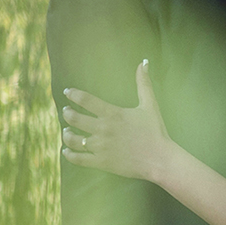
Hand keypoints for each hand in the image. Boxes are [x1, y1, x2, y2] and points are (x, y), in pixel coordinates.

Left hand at [61, 60, 172, 182]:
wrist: (159, 159)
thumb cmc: (155, 132)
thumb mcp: (149, 105)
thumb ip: (143, 83)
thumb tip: (144, 62)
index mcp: (112, 114)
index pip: (85, 100)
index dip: (73, 94)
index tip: (68, 92)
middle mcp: (103, 129)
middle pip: (74, 118)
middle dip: (67, 113)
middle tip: (66, 111)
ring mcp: (101, 147)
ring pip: (73, 139)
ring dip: (66, 134)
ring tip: (66, 131)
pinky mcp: (101, 162)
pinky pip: (78, 159)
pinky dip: (69, 154)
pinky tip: (66, 150)